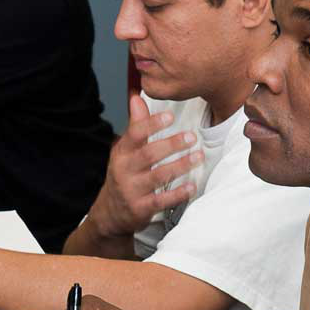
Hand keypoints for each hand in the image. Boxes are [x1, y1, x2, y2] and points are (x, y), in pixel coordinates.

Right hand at [83, 95, 202, 239]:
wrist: (110, 213)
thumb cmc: (123, 175)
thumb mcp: (125, 150)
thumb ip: (135, 125)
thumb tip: (137, 97)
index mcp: (122, 152)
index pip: (135, 135)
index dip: (151, 124)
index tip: (169, 116)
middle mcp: (124, 170)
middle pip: (148, 154)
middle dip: (171, 144)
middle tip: (191, 137)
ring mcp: (132, 190)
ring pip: (157, 176)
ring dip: (180, 166)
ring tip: (198, 157)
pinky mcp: (141, 208)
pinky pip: (161, 200)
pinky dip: (178, 193)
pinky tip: (191, 186)